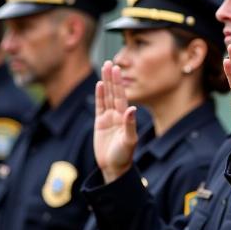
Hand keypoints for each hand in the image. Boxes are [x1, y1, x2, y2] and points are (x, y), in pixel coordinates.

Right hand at [94, 61, 137, 183]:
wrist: (114, 168)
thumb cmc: (124, 156)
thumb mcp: (129, 141)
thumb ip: (129, 125)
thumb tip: (131, 108)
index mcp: (125, 118)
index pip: (121, 96)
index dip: (118, 83)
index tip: (117, 68)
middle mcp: (118, 115)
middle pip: (114, 93)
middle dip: (112, 78)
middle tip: (110, 62)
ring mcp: (109, 119)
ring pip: (106, 97)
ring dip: (106, 83)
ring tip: (104, 68)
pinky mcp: (100, 124)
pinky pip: (99, 107)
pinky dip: (99, 96)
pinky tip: (99, 85)